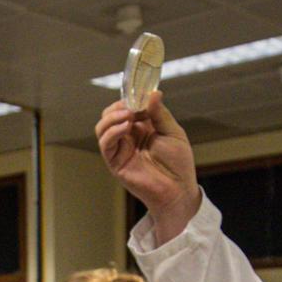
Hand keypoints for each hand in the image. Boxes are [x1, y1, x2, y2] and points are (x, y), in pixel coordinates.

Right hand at [95, 90, 200, 245]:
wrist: (178, 189)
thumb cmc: (178, 163)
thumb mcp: (172, 132)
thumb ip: (160, 113)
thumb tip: (152, 92)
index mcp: (142, 127)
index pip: (127, 107)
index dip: (130, 98)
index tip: (139, 93)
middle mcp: (128, 136)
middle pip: (110, 115)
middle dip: (119, 106)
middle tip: (132, 105)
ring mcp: (120, 149)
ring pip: (103, 127)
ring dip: (112, 117)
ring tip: (128, 115)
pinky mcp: (115, 162)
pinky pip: (105, 144)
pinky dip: (112, 132)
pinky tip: (125, 127)